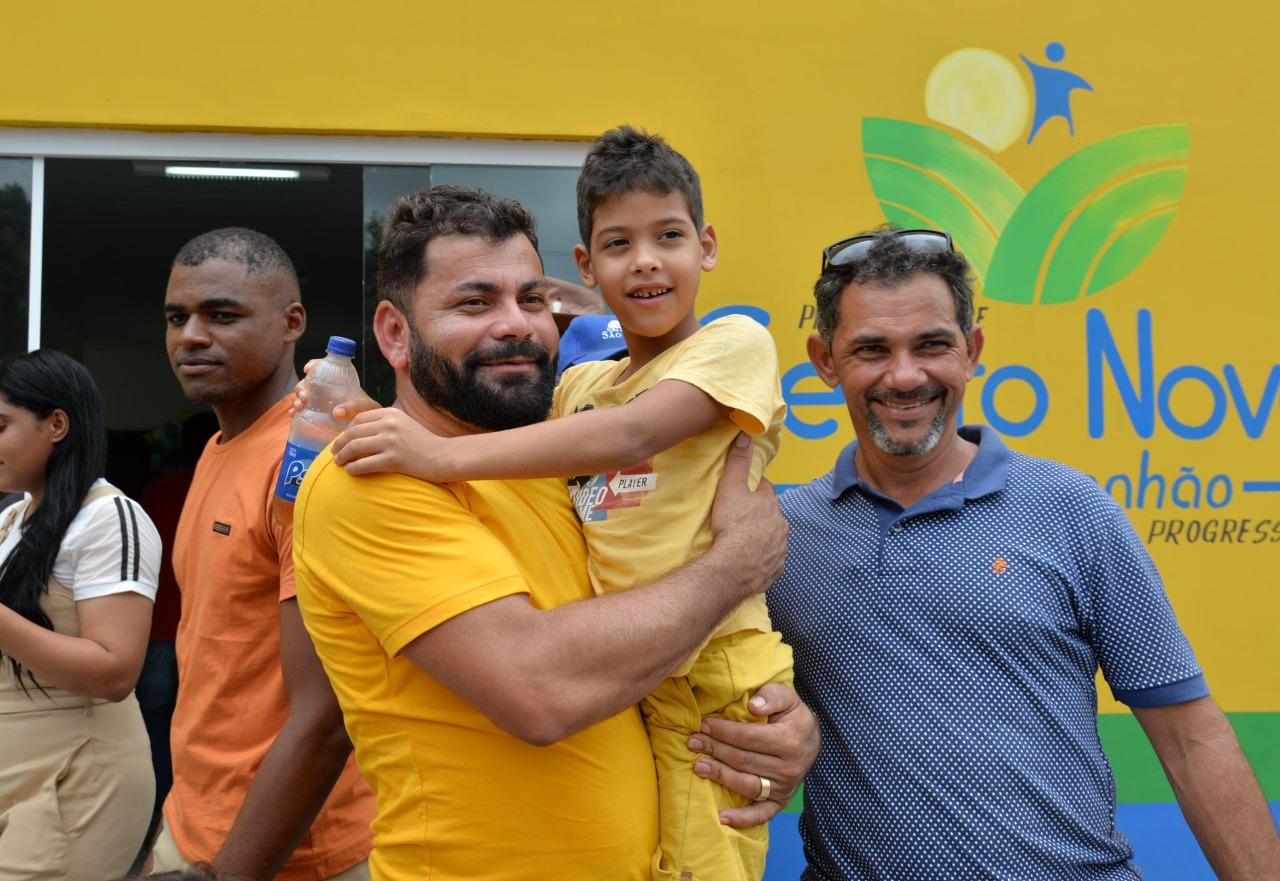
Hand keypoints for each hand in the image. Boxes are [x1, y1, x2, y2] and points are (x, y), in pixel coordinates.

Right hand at [289, 359, 378, 419]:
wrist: (364, 424)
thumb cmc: (366, 411)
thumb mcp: (366, 406)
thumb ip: (355, 407)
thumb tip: (338, 412)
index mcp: (338, 379)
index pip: (324, 366)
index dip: (314, 364)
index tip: (308, 369)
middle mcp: (325, 388)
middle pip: (308, 382)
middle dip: (301, 387)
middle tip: (304, 396)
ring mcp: (318, 400)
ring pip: (302, 395)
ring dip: (297, 399)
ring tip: (298, 407)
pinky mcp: (314, 412)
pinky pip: (301, 409)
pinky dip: (294, 411)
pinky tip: (292, 415)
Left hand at [331, 408, 452, 478]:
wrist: (444, 457)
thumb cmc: (423, 443)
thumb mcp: (405, 424)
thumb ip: (385, 423)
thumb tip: (357, 432)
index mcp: (391, 413)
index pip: (359, 419)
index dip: (346, 430)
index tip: (342, 440)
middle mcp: (390, 424)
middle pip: (353, 433)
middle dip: (340, 444)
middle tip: (334, 453)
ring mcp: (392, 441)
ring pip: (355, 448)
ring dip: (342, 456)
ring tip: (338, 463)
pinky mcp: (394, 459)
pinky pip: (364, 464)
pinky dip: (353, 468)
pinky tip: (350, 472)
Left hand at [686, 682, 818, 827]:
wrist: (812, 739)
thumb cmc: (792, 715)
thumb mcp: (787, 696)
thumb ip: (771, 695)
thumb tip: (752, 706)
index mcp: (789, 740)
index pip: (747, 738)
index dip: (723, 731)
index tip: (705, 724)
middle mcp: (788, 767)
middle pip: (742, 760)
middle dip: (714, 749)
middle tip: (694, 742)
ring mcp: (784, 787)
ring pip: (746, 784)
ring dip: (720, 776)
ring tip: (698, 767)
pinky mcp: (780, 801)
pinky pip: (762, 814)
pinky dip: (742, 818)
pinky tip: (722, 817)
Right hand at [709, 434, 787, 597]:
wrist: (735, 567)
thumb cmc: (732, 525)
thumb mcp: (731, 487)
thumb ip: (738, 462)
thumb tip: (746, 434)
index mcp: (771, 505)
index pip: (765, 490)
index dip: (753, 489)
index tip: (742, 492)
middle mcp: (781, 526)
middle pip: (770, 515)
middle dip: (759, 514)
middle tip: (740, 517)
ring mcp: (780, 550)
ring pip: (772, 538)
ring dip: (762, 537)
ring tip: (744, 540)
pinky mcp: (775, 570)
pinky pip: (770, 560)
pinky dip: (762, 559)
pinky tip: (750, 560)